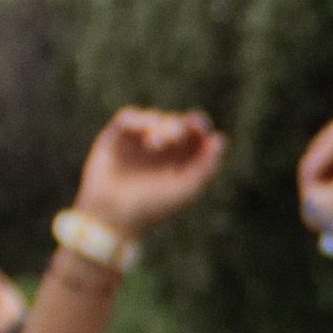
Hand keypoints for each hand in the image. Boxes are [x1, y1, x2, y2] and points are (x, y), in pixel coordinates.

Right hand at [73, 111, 227, 236]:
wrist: (113, 214)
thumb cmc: (152, 207)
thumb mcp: (184, 190)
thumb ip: (205, 167)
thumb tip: (219, 139)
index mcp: (180, 160)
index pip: (194, 133)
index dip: (197, 125)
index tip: (196, 127)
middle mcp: (160, 149)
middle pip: (176, 123)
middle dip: (177, 126)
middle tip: (172, 138)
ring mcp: (137, 142)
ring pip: (154, 118)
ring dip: (159, 126)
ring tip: (154, 143)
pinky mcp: (115, 137)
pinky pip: (128, 117)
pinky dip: (137, 120)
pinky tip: (143, 133)